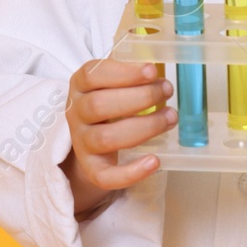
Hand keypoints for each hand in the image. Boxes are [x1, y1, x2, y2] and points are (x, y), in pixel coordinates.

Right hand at [60, 58, 174, 215]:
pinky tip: (154, 161)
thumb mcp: (111, 83)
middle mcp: (76, 113)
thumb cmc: (109, 103)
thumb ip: (130, 74)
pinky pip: (106, 176)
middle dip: (139, 97)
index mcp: (79, 86)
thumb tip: (160, 70)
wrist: (91, 139)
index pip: (92, 75)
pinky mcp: (92, 168)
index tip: (152, 70)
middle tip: (166, 91)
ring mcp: (81, 142)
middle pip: (98, 105)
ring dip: (144, 127)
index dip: (123, 73)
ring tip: (170, 117)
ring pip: (106, 138)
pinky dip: (131, 172)